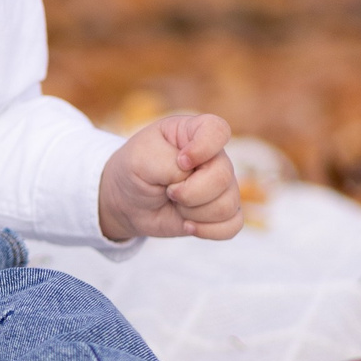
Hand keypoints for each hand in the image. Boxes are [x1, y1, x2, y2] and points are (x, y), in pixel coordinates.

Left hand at [98, 112, 243, 242]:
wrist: (127, 202)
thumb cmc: (134, 171)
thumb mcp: (139, 160)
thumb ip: (168, 163)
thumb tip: (192, 177)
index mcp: (193, 132)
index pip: (218, 130)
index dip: (204, 148)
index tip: (181, 161)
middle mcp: (213, 157)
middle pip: (223, 176)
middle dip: (190, 192)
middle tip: (168, 191)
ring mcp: (220, 185)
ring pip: (227, 204)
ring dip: (193, 212)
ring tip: (174, 204)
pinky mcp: (221, 211)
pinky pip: (232, 225)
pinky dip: (208, 230)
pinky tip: (187, 225)